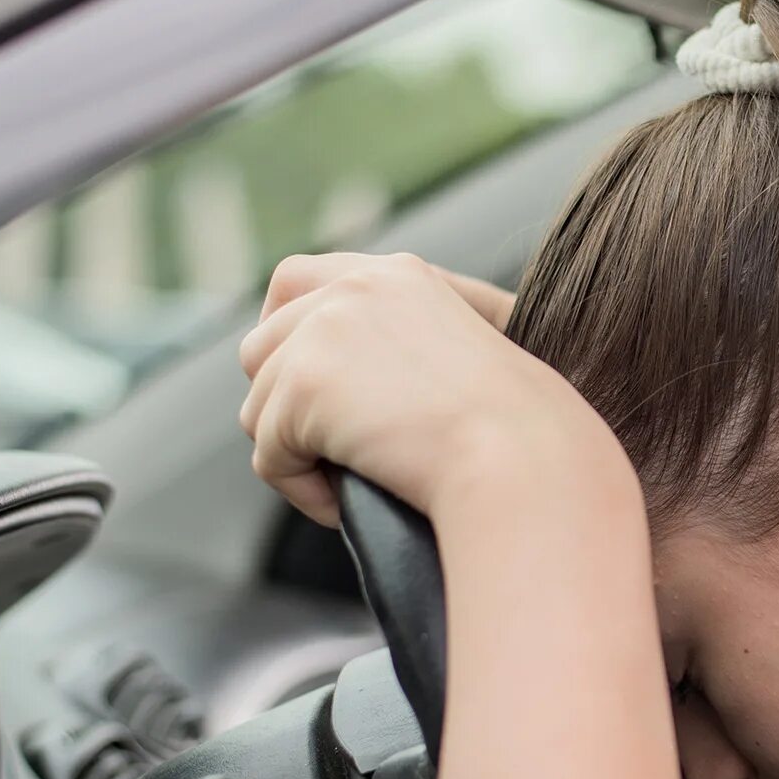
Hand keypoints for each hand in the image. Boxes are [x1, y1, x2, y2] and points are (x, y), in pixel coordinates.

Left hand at [237, 252, 620, 527]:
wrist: (521, 455)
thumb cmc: (516, 431)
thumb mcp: (464, 354)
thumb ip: (403, 341)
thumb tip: (350, 383)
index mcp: (396, 275)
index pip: (293, 281)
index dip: (282, 335)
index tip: (303, 386)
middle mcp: (353, 288)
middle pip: (260, 348)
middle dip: (283, 408)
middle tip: (331, 453)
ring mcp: (324, 331)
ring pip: (257, 405)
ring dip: (293, 454)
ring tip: (348, 482)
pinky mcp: (305, 384)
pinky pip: (268, 457)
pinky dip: (301, 491)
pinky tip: (346, 504)